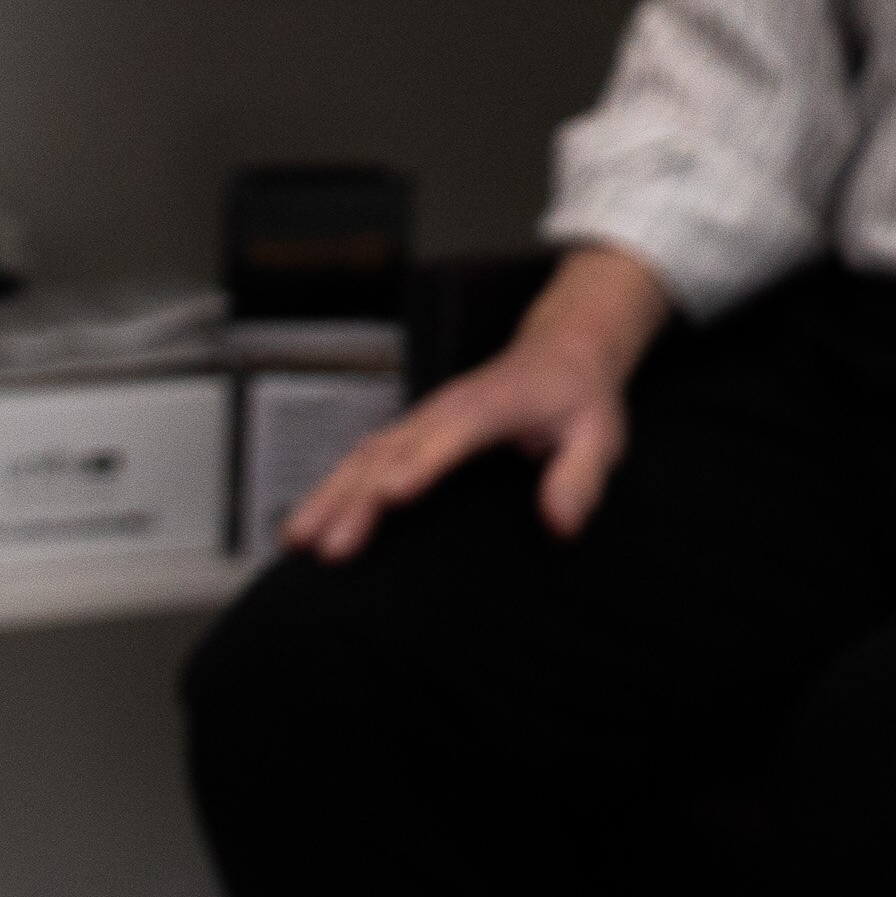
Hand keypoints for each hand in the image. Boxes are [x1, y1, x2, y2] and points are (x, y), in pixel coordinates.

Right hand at [279, 242, 674, 559]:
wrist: (562, 350)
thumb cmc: (578, 395)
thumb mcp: (600, 432)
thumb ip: (581, 474)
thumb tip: (562, 522)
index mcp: (493, 404)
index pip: (452, 434)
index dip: (421, 462)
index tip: (391, 494)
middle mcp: (448, 409)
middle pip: (392, 451)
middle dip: (355, 497)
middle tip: (327, 546)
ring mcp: (424, 419)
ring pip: (365, 456)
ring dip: (328, 495)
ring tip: (295, 540)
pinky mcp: (412, 434)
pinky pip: (364, 459)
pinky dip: (332, 488)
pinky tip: (306, 522)